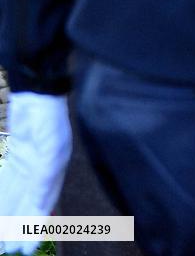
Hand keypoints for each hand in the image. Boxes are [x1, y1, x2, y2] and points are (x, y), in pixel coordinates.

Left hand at [0, 93, 71, 254]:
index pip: (42, 208)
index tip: (25, 251)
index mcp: (53, 172)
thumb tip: (39, 211)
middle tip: (9, 248)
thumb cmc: (48, 119)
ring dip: (7, 216)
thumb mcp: (51, 150)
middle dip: (18, 228)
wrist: (37, 91)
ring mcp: (28, 164)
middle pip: (27, 206)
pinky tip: (0, 207)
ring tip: (2, 236)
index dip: (33, 229)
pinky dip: (2, 196)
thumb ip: (44, 181)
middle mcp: (41, 171)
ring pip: (14, 197)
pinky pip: (6, 182)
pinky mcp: (16, 156)